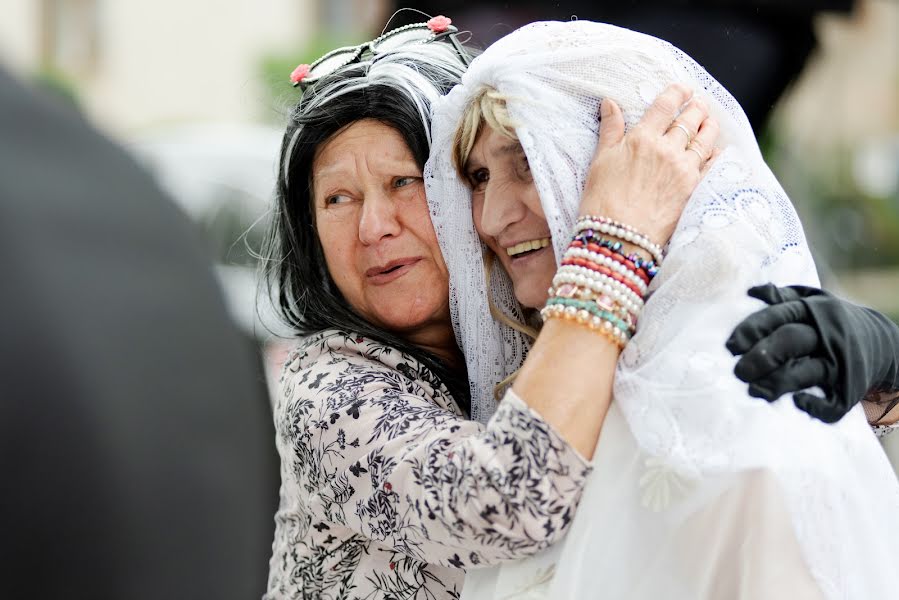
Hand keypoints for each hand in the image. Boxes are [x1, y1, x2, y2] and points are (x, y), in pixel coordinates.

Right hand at [579, 83, 720, 246]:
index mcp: (642, 139)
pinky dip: (716, 154)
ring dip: (709, 126)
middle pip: (690, 119)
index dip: (677, 93)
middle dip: (696, 107)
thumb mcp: (600, 161)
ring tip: (709, 120)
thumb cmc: (602, 202)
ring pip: (705, 139)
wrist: (618, 239)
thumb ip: (610, 130)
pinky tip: (716, 150)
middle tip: (698, 103)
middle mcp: (667, 150)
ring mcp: (684, 170)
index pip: (665, 106)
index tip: (683, 89)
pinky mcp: (694, 189)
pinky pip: (712, 165)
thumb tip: (610, 103)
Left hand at [726, 284, 898, 423]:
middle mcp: (826, 335)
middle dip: (763, 356)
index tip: (731, 346)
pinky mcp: (849, 388)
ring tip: (754, 391)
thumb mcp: (812, 302)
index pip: (779, 316)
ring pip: (806, 372)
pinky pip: (833, 402)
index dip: (753, 329)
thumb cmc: (830, 322)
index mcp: (813, 311)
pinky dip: (816, 405)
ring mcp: (839, 362)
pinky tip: (797, 403)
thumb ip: (783, 298)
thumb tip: (753, 291)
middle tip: (739, 372)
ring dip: (778, 382)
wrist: (882, 342)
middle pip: (791, 341)